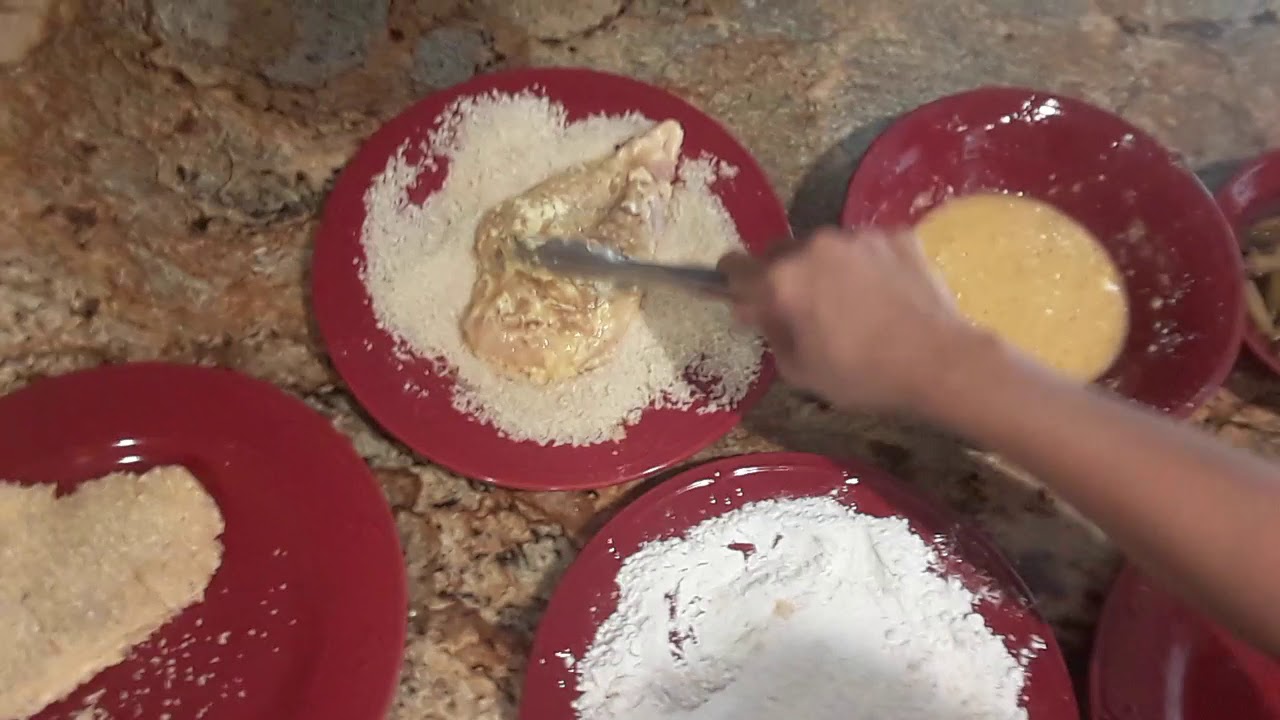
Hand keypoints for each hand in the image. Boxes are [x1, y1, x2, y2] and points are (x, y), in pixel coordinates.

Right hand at [718, 226, 982, 415]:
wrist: (941, 362)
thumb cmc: (864, 376)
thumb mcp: (801, 373)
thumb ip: (772, 336)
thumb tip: (765, 315)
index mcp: (782, 281)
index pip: (734, 267)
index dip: (733, 283)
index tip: (745, 299)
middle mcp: (814, 246)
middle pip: (780, 254)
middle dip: (784, 278)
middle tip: (804, 311)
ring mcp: (858, 236)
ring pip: (825, 249)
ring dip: (827, 270)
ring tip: (853, 306)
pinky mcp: (895, 235)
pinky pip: (865, 248)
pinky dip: (866, 267)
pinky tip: (885, 298)